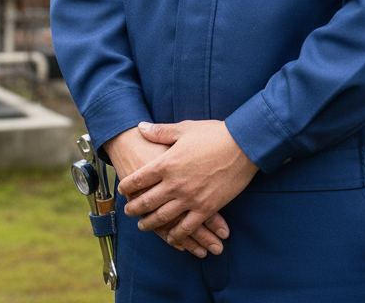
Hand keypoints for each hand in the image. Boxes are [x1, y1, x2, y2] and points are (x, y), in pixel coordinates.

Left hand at [117, 120, 257, 250]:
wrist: (242, 146)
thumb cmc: (213, 134)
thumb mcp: (184, 128)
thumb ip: (160, 131)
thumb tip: (140, 126)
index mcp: (167, 163)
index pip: (140, 178)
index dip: (128, 185)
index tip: (122, 189)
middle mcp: (175, 183)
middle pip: (147, 201)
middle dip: (134, 208)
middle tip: (128, 211)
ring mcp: (190, 198)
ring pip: (164, 218)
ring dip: (150, 224)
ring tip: (143, 226)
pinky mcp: (207, 208)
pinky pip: (187, 227)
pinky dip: (177, 235)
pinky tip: (171, 238)